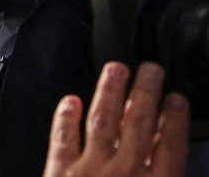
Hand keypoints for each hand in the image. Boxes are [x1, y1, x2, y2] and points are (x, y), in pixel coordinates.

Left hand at [43, 62, 189, 176]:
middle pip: (137, 125)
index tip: (176, 98)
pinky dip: (66, 118)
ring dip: (109, 93)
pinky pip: (63, 140)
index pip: (170, 147)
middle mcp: (123, 172)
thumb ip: (162, 174)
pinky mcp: (59, 173)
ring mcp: (89, 170)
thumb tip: (168, 156)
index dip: (176, 120)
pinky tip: (70, 100)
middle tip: (150, 69)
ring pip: (102, 122)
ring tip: (115, 69)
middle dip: (145, 93)